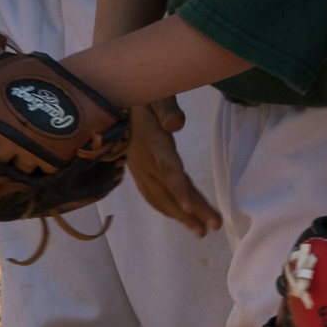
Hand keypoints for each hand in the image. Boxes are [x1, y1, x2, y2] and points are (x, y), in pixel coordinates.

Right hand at [126, 102, 219, 235]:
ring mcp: (141, 171)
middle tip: (214, 226)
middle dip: (191, 211)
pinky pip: (153, 196)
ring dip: (182, 216)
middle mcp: (147, 164)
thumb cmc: (142, 98)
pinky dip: (167, 208)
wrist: (112, 108)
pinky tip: (180, 216)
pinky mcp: (139, 173)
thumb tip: (177, 124)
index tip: (190, 208)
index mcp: (154, 145)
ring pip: (162, 198)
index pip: (168, 170)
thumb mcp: (156, 96)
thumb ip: (167, 108)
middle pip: (170, 191)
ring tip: (201, 230)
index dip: (178, 189)